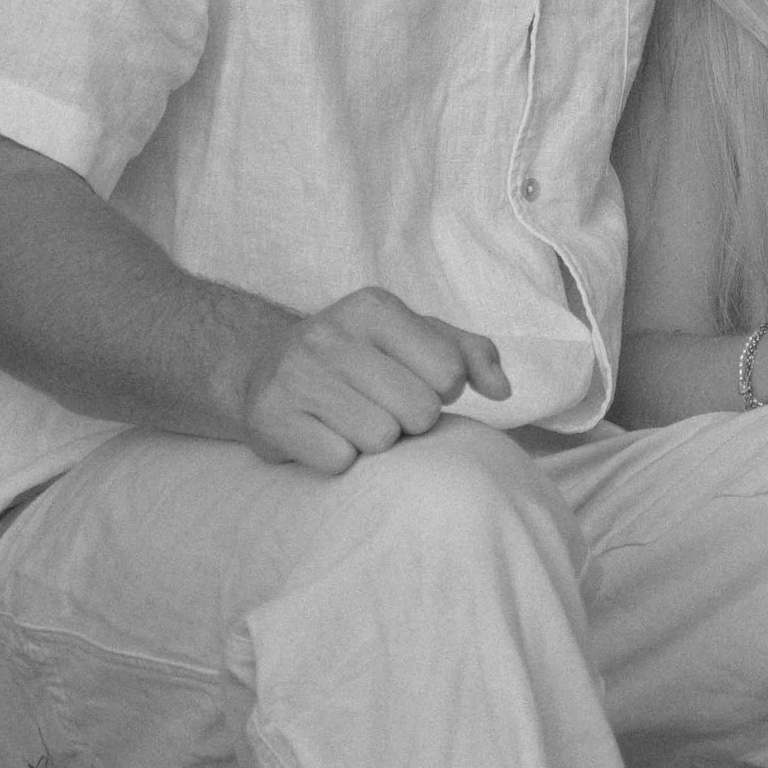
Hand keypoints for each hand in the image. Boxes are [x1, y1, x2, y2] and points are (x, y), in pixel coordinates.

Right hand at [235, 287, 511, 472]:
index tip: (413, 382)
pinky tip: (324, 434)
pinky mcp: (271, 417)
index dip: (441, 391)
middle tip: (380, 406)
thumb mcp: (416, 340)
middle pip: (419, 412)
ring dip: (374, 441)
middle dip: (409, 420)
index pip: (449, 373)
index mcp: (374, 306)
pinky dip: (339, 458)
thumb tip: (502, 389)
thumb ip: (471, 355)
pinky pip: (339, 461)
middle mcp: (331, 333)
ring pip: (381, 439)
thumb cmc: (360, 357)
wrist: (265, 370)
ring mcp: (296, 374)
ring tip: (352, 419)